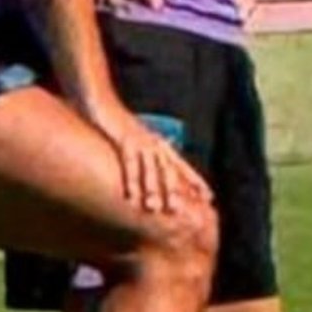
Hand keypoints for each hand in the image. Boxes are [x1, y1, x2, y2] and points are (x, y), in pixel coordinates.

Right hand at [91, 102, 210, 214]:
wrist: (103, 100)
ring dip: (153, 189)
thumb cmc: (120, 124)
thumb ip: (150, 155)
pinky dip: (131, 180)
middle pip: (170, 169)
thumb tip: (158, 170)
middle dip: (177, 190)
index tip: (209, 197)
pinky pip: (130, 163)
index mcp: (160, 143)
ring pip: (151, 168)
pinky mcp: (125, 139)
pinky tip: (131, 196)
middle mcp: (155, 142)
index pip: (182, 165)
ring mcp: (141, 140)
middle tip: (182, 211)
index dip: (196, 181)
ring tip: (155, 208)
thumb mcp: (139, 140)